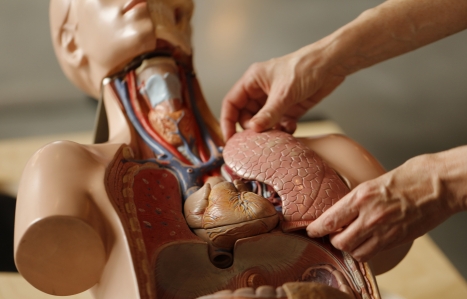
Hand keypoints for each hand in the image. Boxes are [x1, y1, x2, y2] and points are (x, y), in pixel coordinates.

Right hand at [220, 44, 345, 139]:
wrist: (332, 64)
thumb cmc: (305, 67)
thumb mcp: (284, 93)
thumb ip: (268, 114)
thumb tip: (254, 130)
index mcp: (252, 81)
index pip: (232, 103)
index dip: (228, 121)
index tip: (229, 139)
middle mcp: (261, 91)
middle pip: (246, 116)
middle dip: (250, 129)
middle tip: (257, 140)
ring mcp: (275, 100)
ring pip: (263, 122)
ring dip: (268, 131)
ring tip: (275, 136)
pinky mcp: (289, 108)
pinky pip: (279, 124)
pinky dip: (283, 130)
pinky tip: (291, 128)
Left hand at [306, 152, 464, 261]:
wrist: (438, 185)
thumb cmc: (409, 177)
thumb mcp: (373, 182)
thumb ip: (357, 199)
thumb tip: (343, 211)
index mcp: (361, 197)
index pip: (329, 220)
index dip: (316, 229)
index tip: (311, 230)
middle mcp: (370, 216)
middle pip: (339, 242)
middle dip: (333, 240)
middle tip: (333, 234)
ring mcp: (384, 230)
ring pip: (355, 252)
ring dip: (349, 247)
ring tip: (350, 239)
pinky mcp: (396, 240)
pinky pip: (373, 253)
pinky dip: (365, 251)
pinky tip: (366, 242)